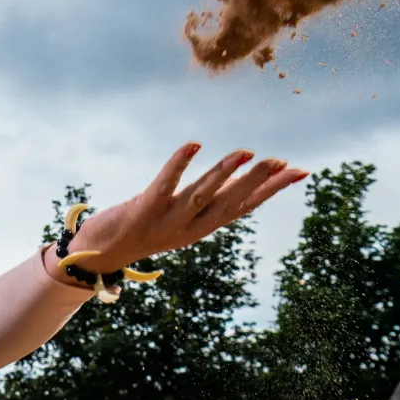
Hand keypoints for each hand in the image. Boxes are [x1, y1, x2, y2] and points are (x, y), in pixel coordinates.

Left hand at [54, 143, 308, 279]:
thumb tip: (237, 177)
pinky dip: (178, 166)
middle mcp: (189, 228)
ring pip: (201, 196)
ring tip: (246, 152)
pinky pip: (164, 185)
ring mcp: (166, 220)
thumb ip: (209, 199)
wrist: (98, 254)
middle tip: (280, 161)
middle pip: (228, 203)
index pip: (244, 207)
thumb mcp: (182, 217)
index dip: (272, 190)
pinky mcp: (143, 210)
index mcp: (202, 228)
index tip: (300, 171)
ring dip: (224, 174)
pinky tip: (193, 145)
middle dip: (256, 182)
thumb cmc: (143, 229)